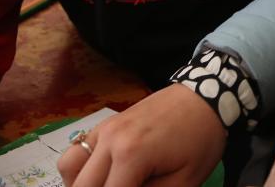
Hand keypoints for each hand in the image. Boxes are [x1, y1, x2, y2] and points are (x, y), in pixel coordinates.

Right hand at [58, 84, 226, 186]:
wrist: (205, 97)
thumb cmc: (201, 141)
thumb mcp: (185, 181)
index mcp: (131, 156)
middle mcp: (109, 140)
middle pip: (82, 186)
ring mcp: (103, 129)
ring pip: (69, 167)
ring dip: (83, 184)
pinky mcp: (104, 124)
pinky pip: (77, 149)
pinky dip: (81, 169)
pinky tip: (103, 177)